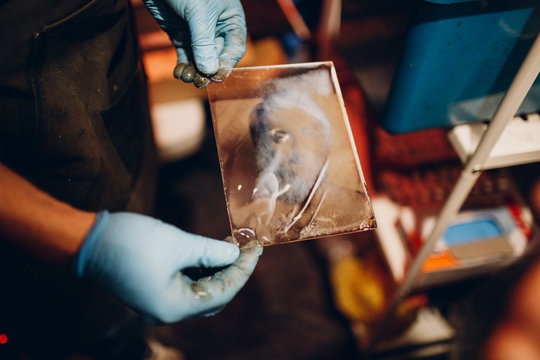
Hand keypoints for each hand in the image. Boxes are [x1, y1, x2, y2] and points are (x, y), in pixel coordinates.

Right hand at [73, 211, 261, 323]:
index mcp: (174, 307)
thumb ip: (211, 251)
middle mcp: (168, 311)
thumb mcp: (178, 244)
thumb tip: (235, 252)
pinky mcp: (154, 289)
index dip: (243, 269)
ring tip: (232, 243)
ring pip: (201, 289)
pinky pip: (187, 283)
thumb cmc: (130, 243)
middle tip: (248, 246)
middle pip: (214, 296)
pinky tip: (211, 250)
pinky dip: (202, 268)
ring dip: (218, 268)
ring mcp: (159, 301)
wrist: (87, 240)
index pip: (222, 292)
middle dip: (233, 271)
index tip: (257, 248)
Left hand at [143, 0, 246, 87]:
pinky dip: (183, 66)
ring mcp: (198, 32)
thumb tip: (209, 71)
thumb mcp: (199, 14)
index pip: (234, 48)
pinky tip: (179, 73)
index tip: (216, 76)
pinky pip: (185, 55)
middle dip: (208, 70)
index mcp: (230, 19)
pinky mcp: (180, 34)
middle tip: (200, 82)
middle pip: (217, 57)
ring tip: (187, 77)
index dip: (226, 64)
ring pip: (200, 59)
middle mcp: (216, 28)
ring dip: (194, 71)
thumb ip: (204, 43)